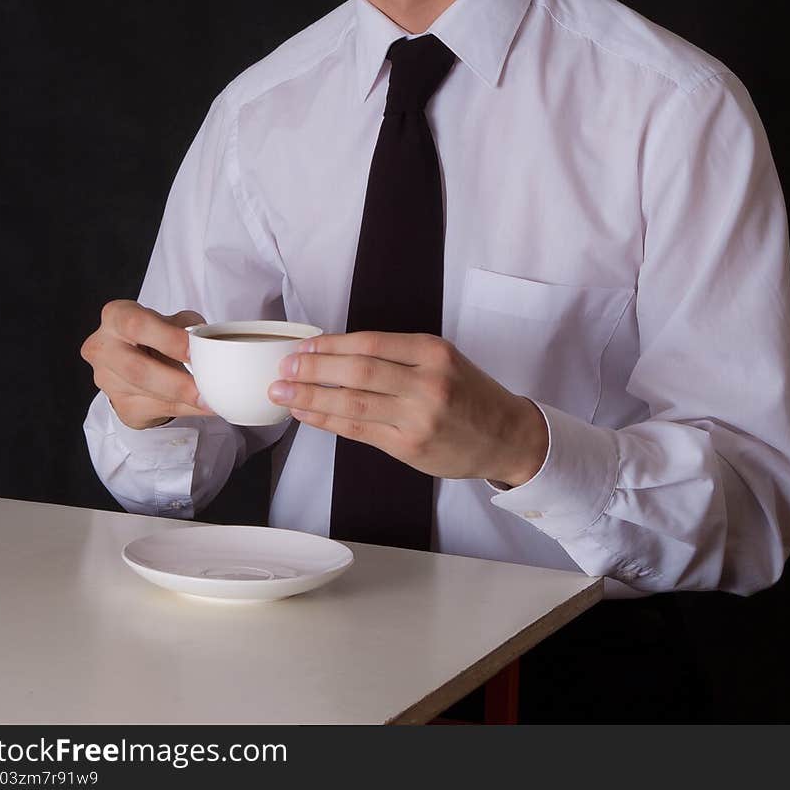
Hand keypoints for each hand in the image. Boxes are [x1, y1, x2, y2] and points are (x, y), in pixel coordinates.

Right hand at [80, 300, 217, 429]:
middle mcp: (104, 348)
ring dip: (184, 401)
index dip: (168, 339)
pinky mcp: (120, 405)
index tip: (194, 352)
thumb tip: (208, 345)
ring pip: (147, 396)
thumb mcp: (171, 320)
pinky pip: (156, 411)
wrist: (134, 357)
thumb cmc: (154, 333)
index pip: (137, 326)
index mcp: (117, 317)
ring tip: (211, 400)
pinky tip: (202, 407)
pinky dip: (185, 409)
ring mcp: (108, 380)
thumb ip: (186, 327)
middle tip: (205, 388)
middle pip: (137, 370)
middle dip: (175, 382)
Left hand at [268, 331, 548, 486]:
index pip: (370, 342)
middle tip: (283, 368)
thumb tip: (336, 353)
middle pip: (357, 371)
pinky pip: (359, 431)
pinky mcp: (409, 447)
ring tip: (282, 392)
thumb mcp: (443, 360)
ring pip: (352, 403)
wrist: (507, 436)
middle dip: (313, 369)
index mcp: (433, 352)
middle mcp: (426, 382)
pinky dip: (328, 421)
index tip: (303, 346)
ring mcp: (418, 417)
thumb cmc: (470, 395)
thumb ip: (398, 356)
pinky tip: (307, 414)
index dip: (331, 345)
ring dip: (311, 397)